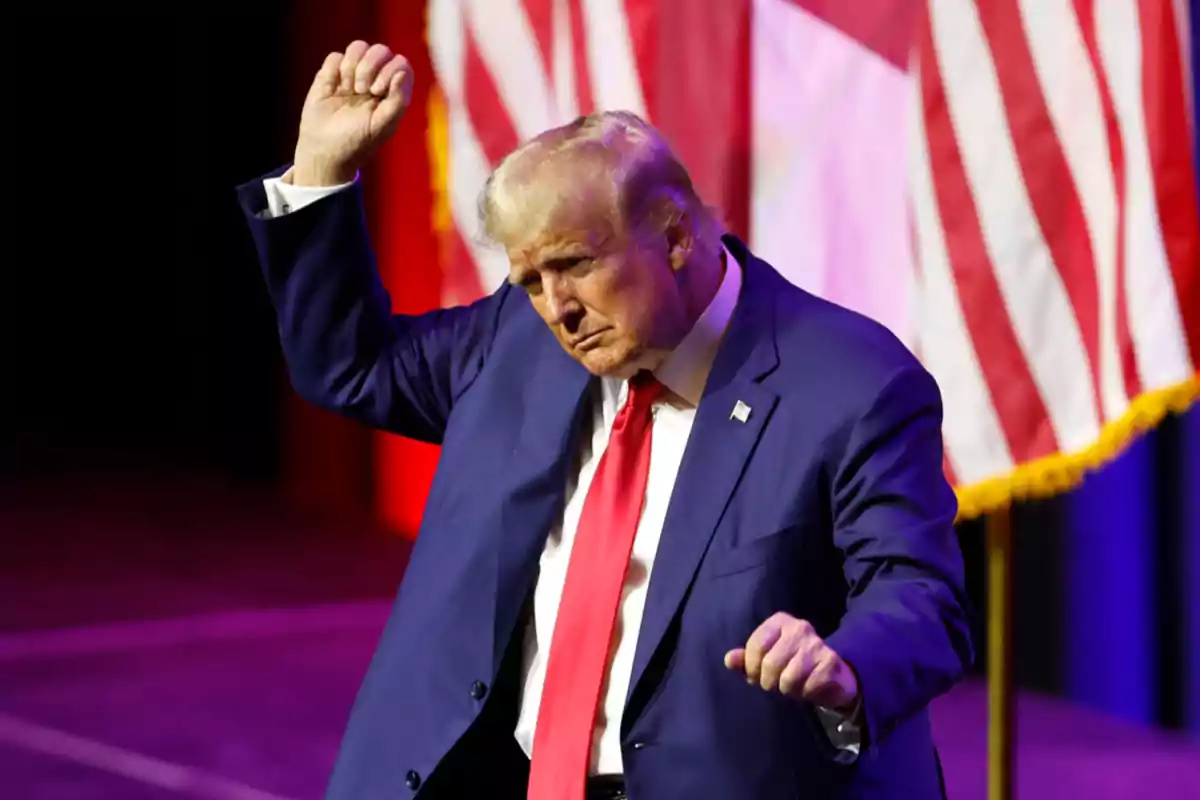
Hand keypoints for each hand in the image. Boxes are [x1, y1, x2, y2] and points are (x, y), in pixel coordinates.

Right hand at [291, 41, 413, 185]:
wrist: (325, 150)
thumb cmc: (358, 142)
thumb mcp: (382, 126)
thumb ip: (398, 101)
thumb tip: (401, 71)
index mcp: (393, 92)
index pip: (400, 63)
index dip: (390, 70)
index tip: (377, 91)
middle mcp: (375, 80)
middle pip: (380, 50)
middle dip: (370, 66)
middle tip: (361, 90)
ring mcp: (353, 75)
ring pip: (358, 47)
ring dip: (352, 65)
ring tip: (348, 89)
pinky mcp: (331, 75)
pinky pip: (335, 57)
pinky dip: (333, 70)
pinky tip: (332, 89)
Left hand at [725, 612, 858, 712]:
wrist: (832, 676)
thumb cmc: (792, 665)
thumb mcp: (766, 660)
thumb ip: (746, 659)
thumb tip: (729, 660)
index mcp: (780, 622)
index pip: (756, 645)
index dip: (751, 667)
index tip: (755, 675)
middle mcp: (799, 628)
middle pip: (769, 664)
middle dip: (768, 682)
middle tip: (775, 683)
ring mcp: (817, 644)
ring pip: (787, 678)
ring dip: (787, 689)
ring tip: (793, 685)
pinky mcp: (830, 662)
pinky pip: (806, 687)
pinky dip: (804, 693)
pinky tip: (809, 686)